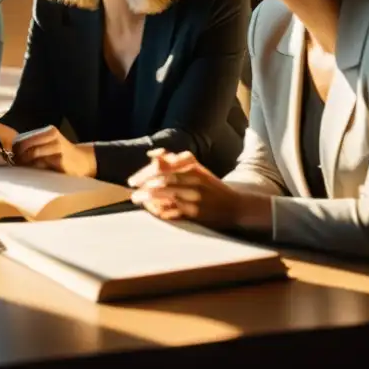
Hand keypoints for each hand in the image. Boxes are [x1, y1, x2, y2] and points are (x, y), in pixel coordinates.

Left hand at [13, 125, 95, 177]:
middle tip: (14, 162)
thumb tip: (13, 151)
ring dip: (25, 161)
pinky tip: (33, 170)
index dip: (15, 147)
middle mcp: (53, 137)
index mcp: (50, 131)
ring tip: (21, 166)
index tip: (10, 155)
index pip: (25, 137)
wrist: (82, 161)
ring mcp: (57, 147)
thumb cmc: (62, 153)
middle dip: (18, 154)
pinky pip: (41, 163)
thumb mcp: (50, 144)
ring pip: (33, 153)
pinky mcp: (60, 160)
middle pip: (27, 144)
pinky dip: (34, 167)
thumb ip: (35, 145)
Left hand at [128, 149, 270, 231]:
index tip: (132, 180)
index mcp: (193, 168)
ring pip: (168, 194)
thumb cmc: (209, 187)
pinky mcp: (198, 214)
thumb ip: (173, 161)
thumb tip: (152, 154)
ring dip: (149, 197)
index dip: (146, 172)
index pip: (165, 166)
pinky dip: (161, 211)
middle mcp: (195, 181)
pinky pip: (175, 211)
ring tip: (136, 199)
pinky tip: (152, 210)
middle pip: (165, 179)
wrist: (237, 206)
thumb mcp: (195, 169)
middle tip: (132, 189)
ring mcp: (197, 198)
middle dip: (145, 184)